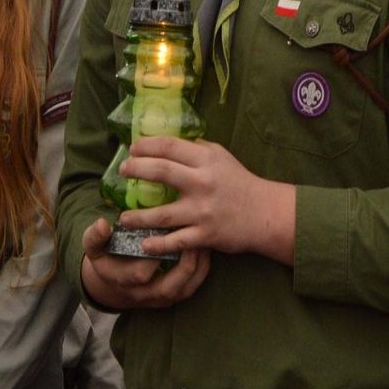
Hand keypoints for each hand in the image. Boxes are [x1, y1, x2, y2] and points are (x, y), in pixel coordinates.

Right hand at [79, 216, 210, 310]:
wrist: (114, 282)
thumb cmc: (107, 258)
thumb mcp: (94, 247)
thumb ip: (95, 236)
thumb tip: (102, 224)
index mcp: (122, 281)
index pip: (140, 274)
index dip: (154, 257)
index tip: (165, 235)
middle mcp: (143, 294)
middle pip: (169, 287)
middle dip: (184, 264)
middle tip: (193, 239)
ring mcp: (160, 298)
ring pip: (184, 289)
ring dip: (197, 266)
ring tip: (204, 243)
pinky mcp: (173, 296)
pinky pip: (192, 287)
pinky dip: (201, 269)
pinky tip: (206, 250)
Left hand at [117, 136, 295, 262]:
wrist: (265, 213)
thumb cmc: (240, 183)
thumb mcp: (222, 158)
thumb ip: (197, 150)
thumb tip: (169, 143)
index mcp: (207, 161)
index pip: (171, 146)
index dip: (148, 145)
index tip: (133, 148)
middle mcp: (203, 183)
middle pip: (162, 172)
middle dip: (137, 169)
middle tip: (123, 171)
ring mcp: (203, 211)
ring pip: (162, 214)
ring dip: (138, 217)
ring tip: (123, 217)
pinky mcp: (206, 235)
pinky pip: (176, 241)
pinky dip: (158, 245)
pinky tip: (144, 245)